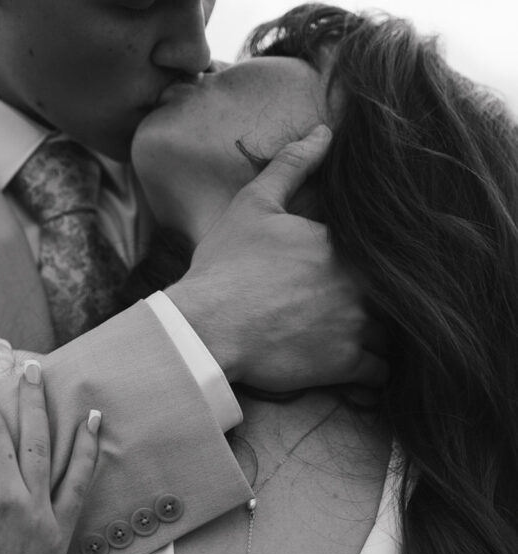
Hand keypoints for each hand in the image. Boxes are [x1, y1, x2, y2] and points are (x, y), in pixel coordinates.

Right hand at [166, 125, 386, 393]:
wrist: (208, 327)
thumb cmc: (227, 267)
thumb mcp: (255, 205)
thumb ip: (294, 166)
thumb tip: (324, 131)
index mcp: (343, 245)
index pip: (383, 255)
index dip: (375, 266)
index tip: (359, 275)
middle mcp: (360, 284)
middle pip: (392, 295)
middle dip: (381, 302)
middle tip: (362, 309)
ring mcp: (356, 325)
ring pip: (392, 334)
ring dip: (381, 338)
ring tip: (362, 340)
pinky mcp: (344, 364)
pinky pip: (380, 372)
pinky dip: (375, 373)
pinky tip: (363, 372)